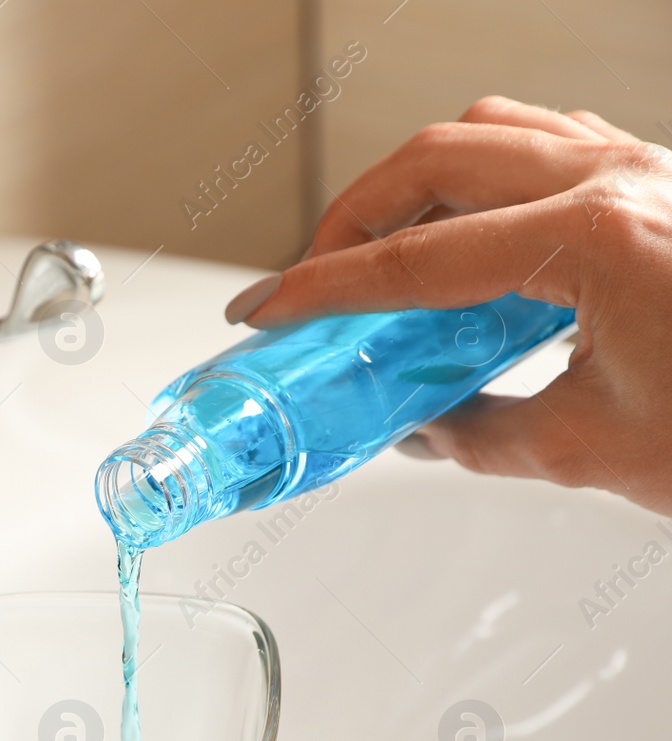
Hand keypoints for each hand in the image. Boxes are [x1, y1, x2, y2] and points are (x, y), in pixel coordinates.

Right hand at [224, 96, 671, 515]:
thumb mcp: (601, 451)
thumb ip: (486, 437)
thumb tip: (426, 431)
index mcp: (598, 240)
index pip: (413, 261)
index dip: (321, 288)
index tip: (267, 309)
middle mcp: (622, 181)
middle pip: (435, 159)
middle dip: (350, 217)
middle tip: (312, 280)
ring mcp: (649, 170)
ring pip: (490, 129)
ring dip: (416, 183)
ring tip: (383, 251)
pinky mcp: (664, 182)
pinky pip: (551, 138)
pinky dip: (485, 177)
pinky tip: (475, 236)